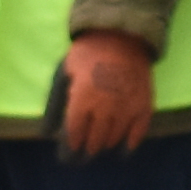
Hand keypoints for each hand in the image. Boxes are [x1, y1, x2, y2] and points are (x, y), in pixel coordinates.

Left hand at [54, 32, 158, 158]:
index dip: (70, 148)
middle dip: (85, 151)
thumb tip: (46, 133)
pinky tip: (121, 151)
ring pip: (113, 140)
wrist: (123, 36)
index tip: (68, 154)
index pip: (74, 135)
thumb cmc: (88, 54)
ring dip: (104, 146)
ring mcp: (127, 109)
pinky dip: (128, 147)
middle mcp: (105, 109)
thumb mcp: (64, 73)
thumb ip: (55, 104)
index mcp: (82, 99)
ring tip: (99, 145)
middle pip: (93, 142)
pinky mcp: (144, 107)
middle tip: (82, 153)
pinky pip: (137, 136)